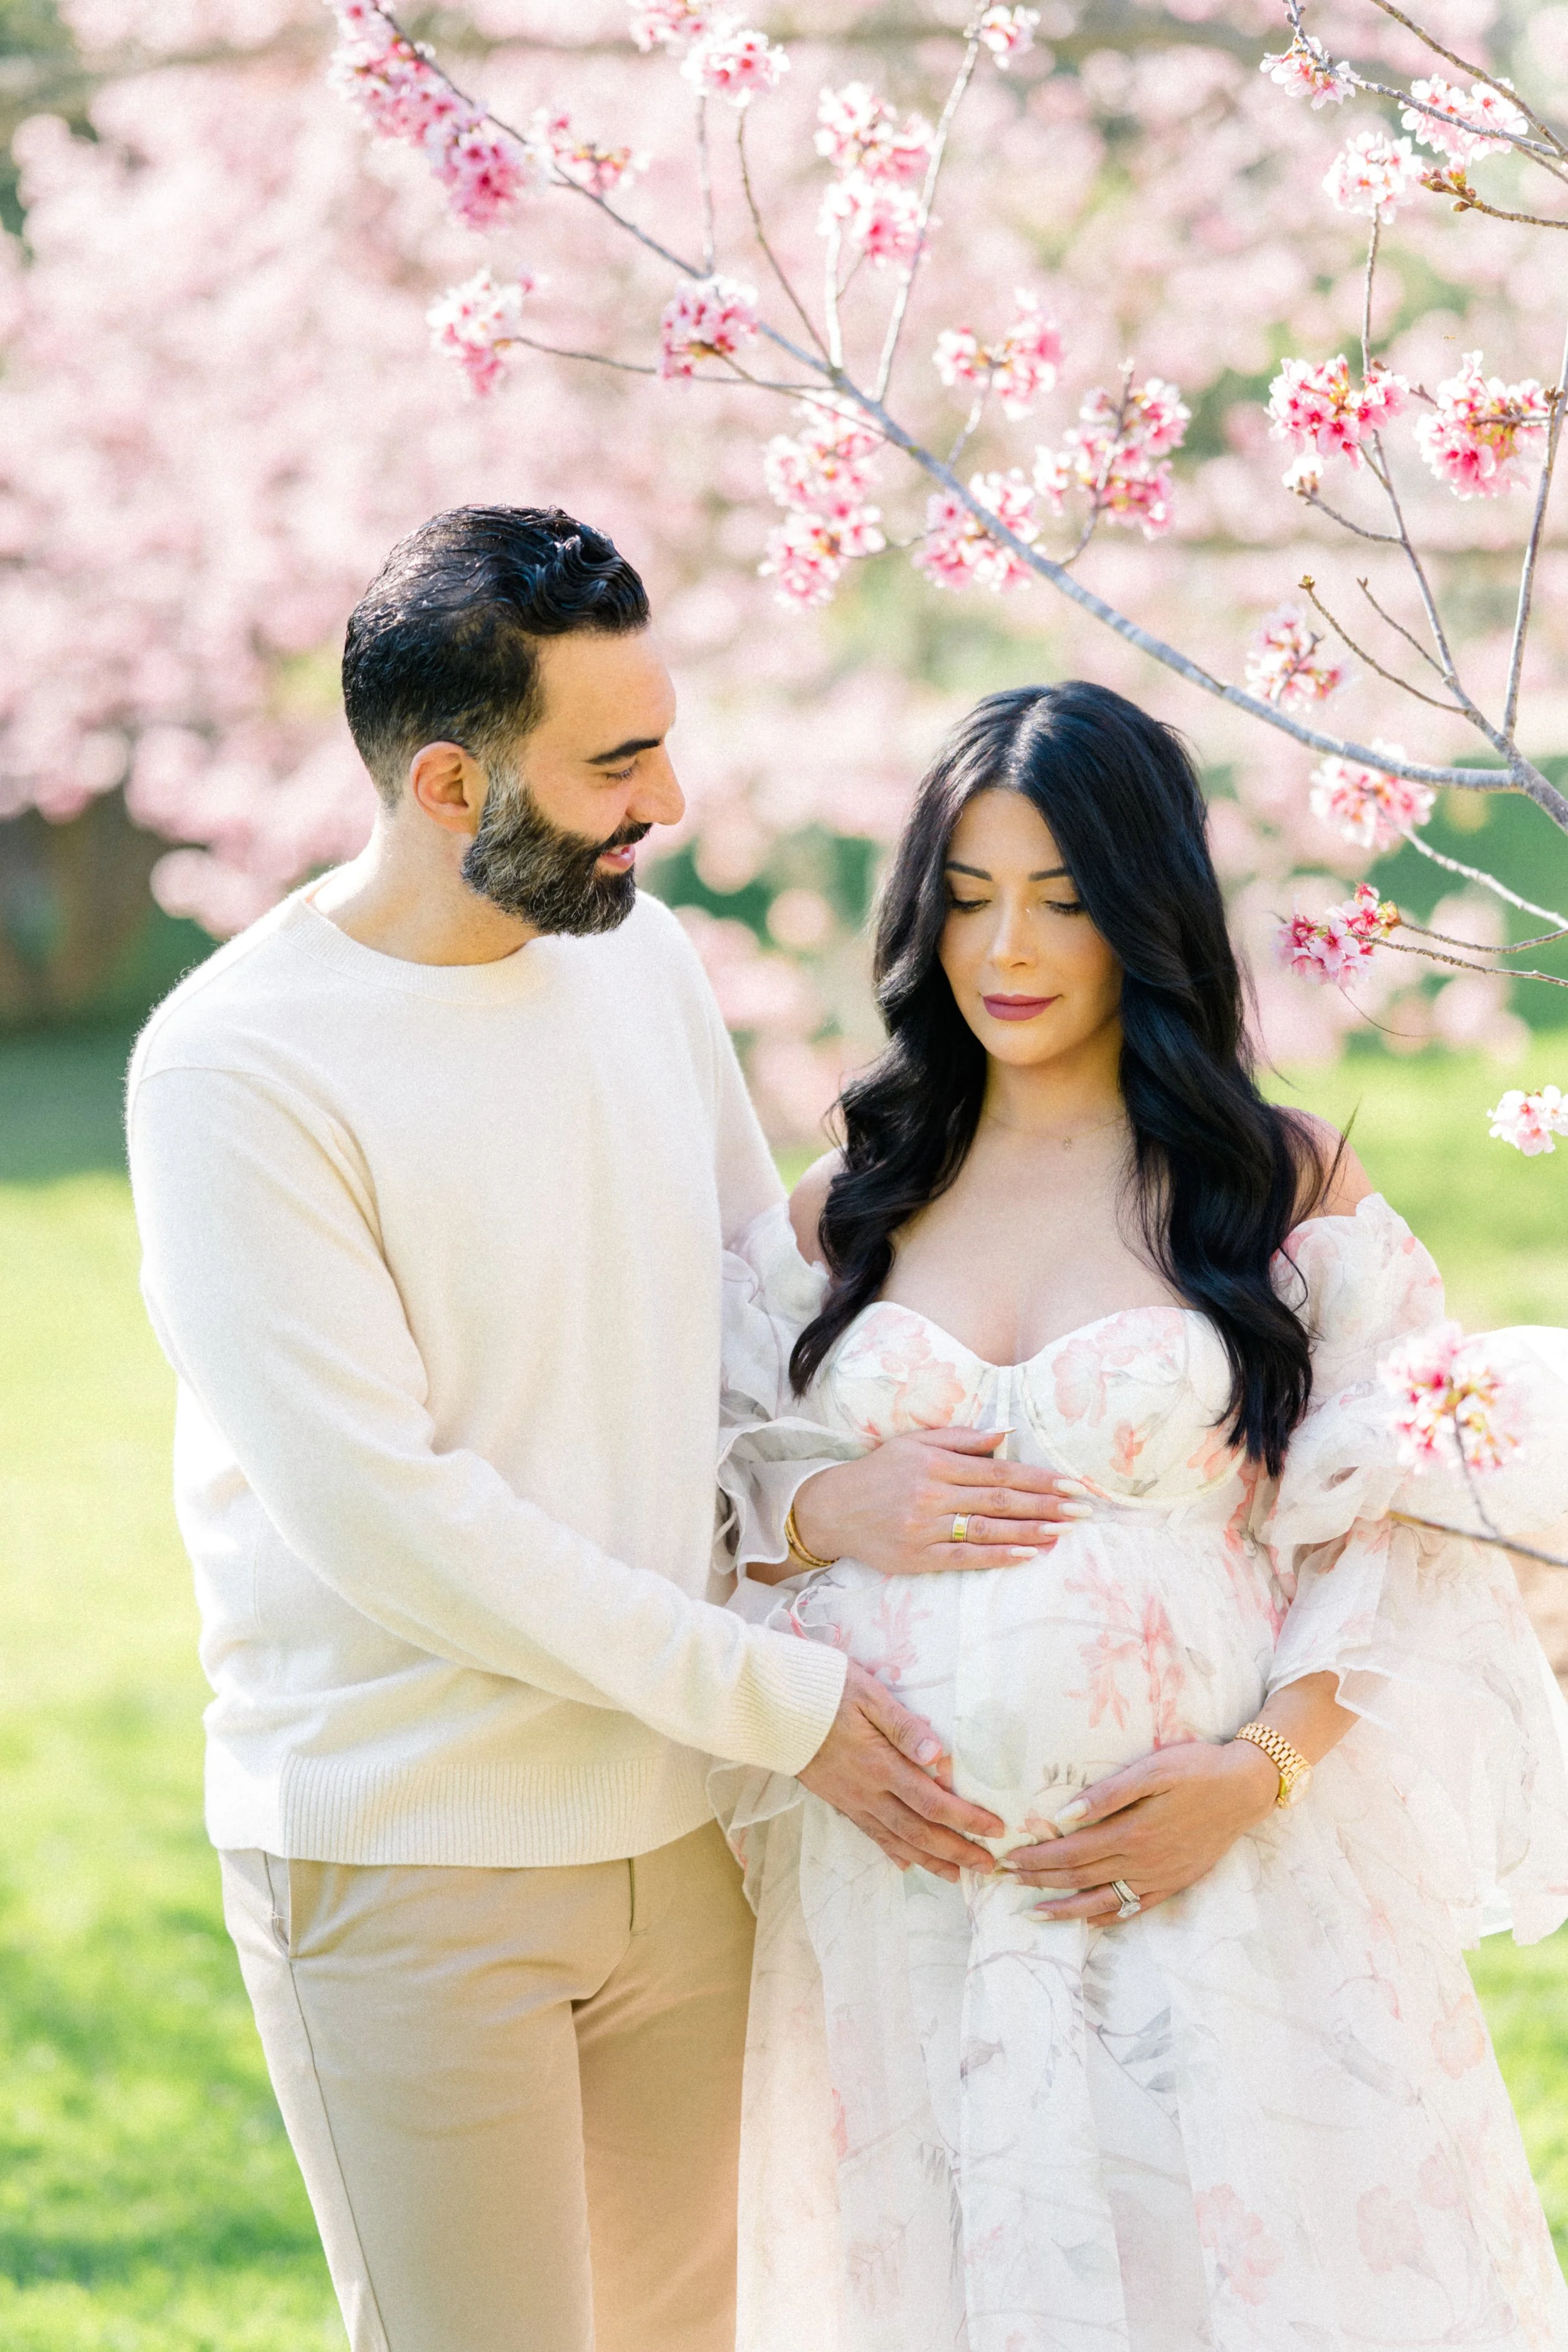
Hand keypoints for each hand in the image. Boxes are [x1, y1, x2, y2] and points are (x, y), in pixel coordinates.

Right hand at [792, 1428, 1092, 1576]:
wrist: (833, 1509)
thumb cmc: (879, 1472)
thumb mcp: (914, 1443)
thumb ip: (961, 1438)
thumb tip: (1006, 1435)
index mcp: (935, 1463)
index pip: (997, 1471)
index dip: (1037, 1479)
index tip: (1071, 1484)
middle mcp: (931, 1494)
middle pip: (999, 1500)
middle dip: (1044, 1505)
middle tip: (1081, 1511)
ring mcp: (924, 1528)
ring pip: (986, 1530)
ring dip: (1030, 1532)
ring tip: (1064, 1533)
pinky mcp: (916, 1557)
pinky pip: (963, 1558)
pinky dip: (997, 1557)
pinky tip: (1027, 1555)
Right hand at [798, 1661, 1004, 1881]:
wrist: (771, 1705)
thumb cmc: (822, 1690)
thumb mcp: (867, 1694)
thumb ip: (903, 1726)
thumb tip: (938, 1753)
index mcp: (879, 1766)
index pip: (932, 1802)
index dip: (966, 1819)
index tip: (996, 1829)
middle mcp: (867, 1792)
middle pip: (919, 1832)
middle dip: (956, 1851)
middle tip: (988, 1866)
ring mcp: (851, 1801)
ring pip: (896, 1841)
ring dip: (929, 1861)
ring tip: (957, 1876)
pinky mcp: (838, 1801)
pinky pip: (869, 1834)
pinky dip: (891, 1851)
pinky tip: (904, 1863)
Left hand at [1002, 1738, 1280, 1919]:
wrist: (1246, 1789)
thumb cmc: (1196, 1770)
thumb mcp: (1151, 1771)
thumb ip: (1107, 1794)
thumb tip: (1063, 1816)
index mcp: (1132, 1832)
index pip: (1071, 1852)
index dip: (1037, 1858)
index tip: (1008, 1859)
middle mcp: (1142, 1862)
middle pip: (1080, 1877)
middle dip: (1039, 1881)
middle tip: (1007, 1881)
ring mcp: (1159, 1877)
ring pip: (1103, 1901)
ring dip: (1065, 1909)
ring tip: (1034, 1914)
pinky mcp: (1175, 1883)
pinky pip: (1135, 1908)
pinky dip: (1108, 1917)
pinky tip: (1089, 1920)